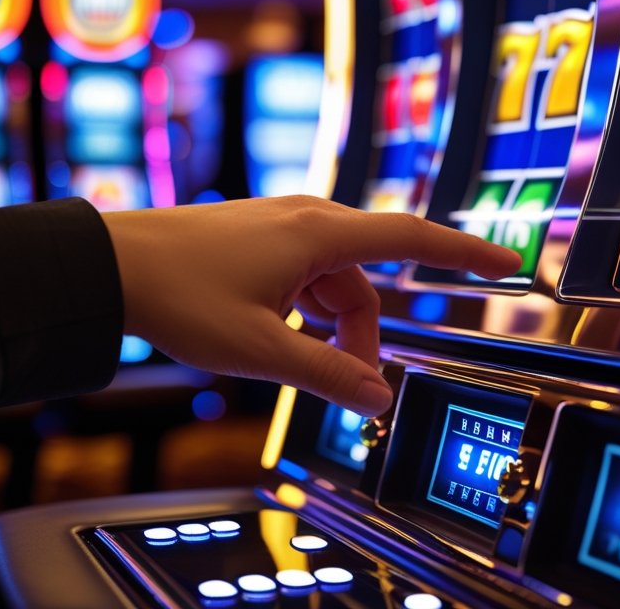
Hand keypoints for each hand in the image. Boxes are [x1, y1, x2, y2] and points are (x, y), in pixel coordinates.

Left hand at [102, 195, 520, 415]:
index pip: (413, 239)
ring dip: (331, 327)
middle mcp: (307, 218)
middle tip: (348, 385)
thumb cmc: (181, 296)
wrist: (109, 263)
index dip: (466, 254)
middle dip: (363, 334)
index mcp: (319, 233)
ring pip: (333, 283)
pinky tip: (274, 334)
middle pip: (365, 281)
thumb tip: (378, 400)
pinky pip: (305, 276)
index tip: (510, 264)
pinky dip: (305, 310)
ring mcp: (281, 224)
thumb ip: (326, 374)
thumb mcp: (259, 349)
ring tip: (294, 361)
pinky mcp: (259, 236)